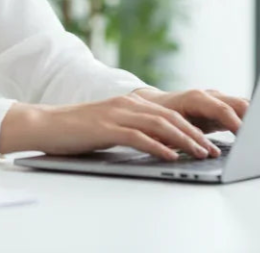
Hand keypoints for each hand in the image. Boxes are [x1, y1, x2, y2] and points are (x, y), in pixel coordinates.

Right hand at [0, 92, 225, 161]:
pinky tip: (170, 156)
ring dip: (183, 140)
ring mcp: (116, 114)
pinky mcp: (106, 127)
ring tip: (199, 153)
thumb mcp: (112, 127)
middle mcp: (127, 104)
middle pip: (170, 117)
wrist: (46, 124)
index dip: (193, 127)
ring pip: (159, 124)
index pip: (170, 114)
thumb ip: (135, 131)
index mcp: (130, 102)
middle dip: (195, 134)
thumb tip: (163, 147)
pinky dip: (157, 146)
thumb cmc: (78, 130)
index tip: (210, 142)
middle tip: (212, 150)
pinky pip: (138, 136)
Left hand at [130, 86, 250, 134]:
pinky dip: (250, 122)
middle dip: (254, 120)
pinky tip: (258, 137)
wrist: (153, 105)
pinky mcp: (221, 109)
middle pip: (239, 105)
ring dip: (255, 120)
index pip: (224, 110)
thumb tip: (203, 151)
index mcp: (196, 98)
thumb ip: (186, 136)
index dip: (238, 125)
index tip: (250, 140)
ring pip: (243, 106)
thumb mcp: (167, 128)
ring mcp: (217, 100)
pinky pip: (240, 112)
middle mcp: (210, 96)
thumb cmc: (157, 118)